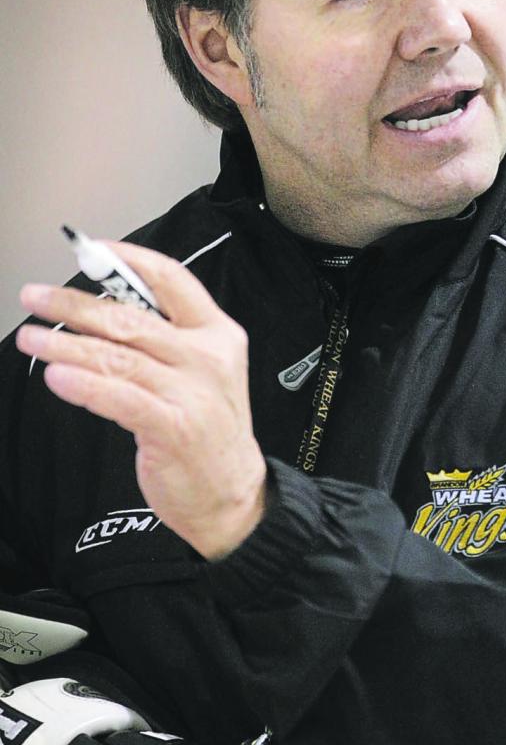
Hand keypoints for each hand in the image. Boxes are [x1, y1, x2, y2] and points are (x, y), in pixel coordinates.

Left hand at [16, 241, 266, 559]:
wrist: (232, 494)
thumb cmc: (208, 431)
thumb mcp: (201, 372)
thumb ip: (162, 340)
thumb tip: (100, 309)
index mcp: (218, 334)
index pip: (171, 279)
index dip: (127, 260)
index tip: (89, 251)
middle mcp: (208, 358)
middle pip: (131, 317)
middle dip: (74, 304)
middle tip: (36, 297)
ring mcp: (193, 393)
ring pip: (116, 357)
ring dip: (65, 345)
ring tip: (33, 338)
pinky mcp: (174, 428)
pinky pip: (118, 398)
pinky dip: (83, 386)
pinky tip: (56, 378)